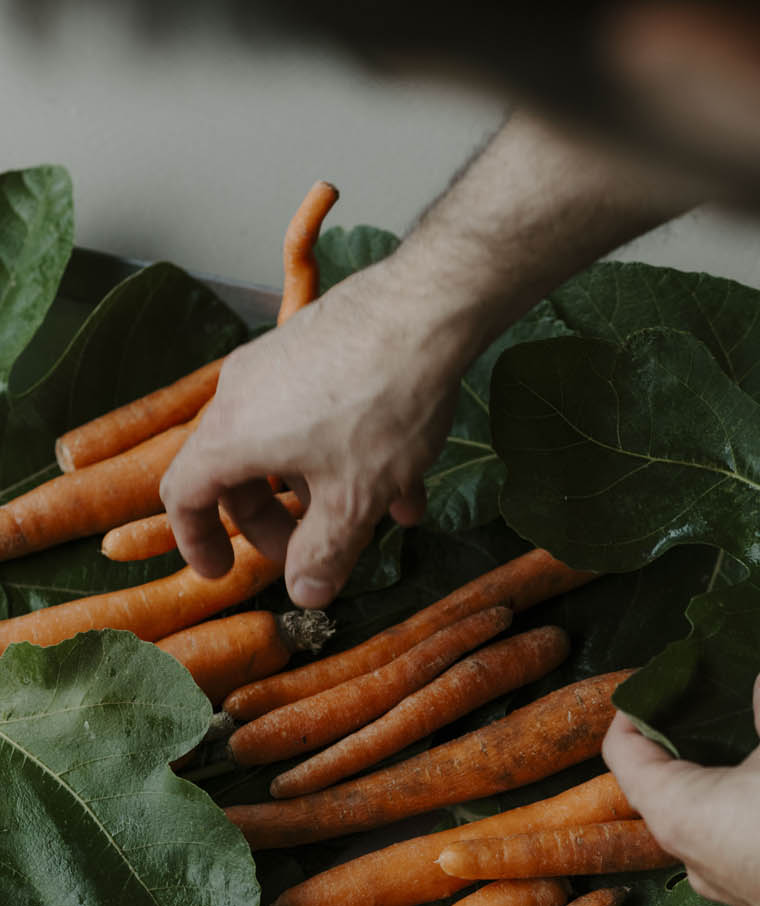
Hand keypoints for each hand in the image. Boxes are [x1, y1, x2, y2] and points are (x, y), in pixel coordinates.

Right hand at [159, 258, 469, 606]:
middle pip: (236, 472)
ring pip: (287, 445)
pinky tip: (407, 485)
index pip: (184, 495)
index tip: (222, 570)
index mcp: (231, 435)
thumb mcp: (353, 499)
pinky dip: (349, 456)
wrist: (426, 308)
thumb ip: (324, 552)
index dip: (196, 541)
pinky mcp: (317, 348)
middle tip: (307, 552)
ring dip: (326, 491)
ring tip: (380, 522)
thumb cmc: (380, 404)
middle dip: (273, 522)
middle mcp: (242, 394)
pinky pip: (317, 415)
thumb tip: (304, 594)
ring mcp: (279, 366)